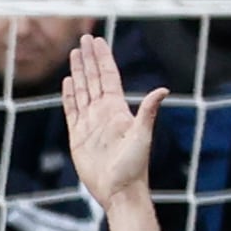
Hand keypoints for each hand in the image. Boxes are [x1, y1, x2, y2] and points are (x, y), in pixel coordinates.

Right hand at [57, 30, 162, 215]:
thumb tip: (163, 90)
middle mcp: (103, 112)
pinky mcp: (78, 136)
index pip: (108, 76)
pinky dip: (68, 95)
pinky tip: (67, 83)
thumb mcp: (142, 137)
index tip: (97, 40)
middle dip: (89, 59)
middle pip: (93, 79)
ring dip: (78, 73)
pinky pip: (71, 110)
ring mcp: (90, 123)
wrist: (119, 190)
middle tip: (83, 39)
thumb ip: (148, 112)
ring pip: (82, 91)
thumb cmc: (134, 166)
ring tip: (74, 55)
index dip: (102, 58)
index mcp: (118, 109)